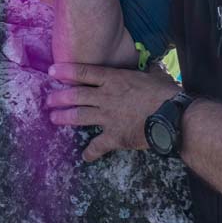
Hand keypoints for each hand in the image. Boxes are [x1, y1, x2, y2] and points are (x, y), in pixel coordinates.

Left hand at [45, 63, 179, 160]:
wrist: (173, 117)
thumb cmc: (166, 94)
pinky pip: (97, 146)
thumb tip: (151, 66)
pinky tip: (84, 156)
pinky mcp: (114, 137)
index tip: (51, 72)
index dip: (66, 71)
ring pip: (79, 116)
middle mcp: (106, 96)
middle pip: (76, 95)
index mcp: (114, 79)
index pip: (84, 72)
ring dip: (64, 118)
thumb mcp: (155, 75)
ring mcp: (108, 117)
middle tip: (48, 100)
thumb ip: (148, 70)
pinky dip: (90, 152)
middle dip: (59, 97)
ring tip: (53, 118)